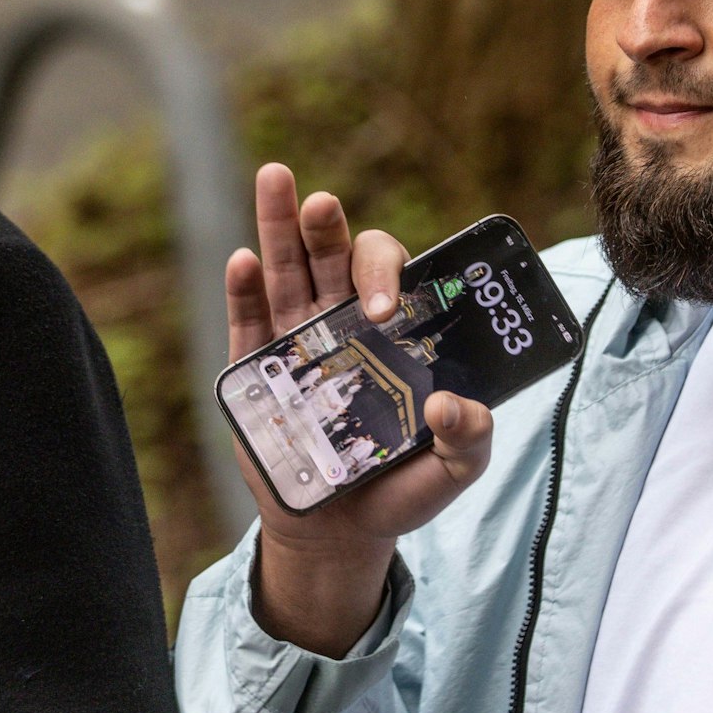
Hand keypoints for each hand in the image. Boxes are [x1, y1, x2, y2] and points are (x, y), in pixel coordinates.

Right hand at [225, 164, 494, 654]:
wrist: (340, 534)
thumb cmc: (401, 487)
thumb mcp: (452, 471)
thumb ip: (469, 440)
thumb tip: (454, 406)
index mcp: (393, 331)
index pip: (388, 275)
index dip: (384, 274)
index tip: (383, 307)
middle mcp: (342, 322)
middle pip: (332, 258)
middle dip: (326, 228)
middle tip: (324, 205)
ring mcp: (296, 342)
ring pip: (286, 273)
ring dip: (278, 227)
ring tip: (276, 178)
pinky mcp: (257, 373)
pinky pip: (248, 323)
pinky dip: (243, 290)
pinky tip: (243, 259)